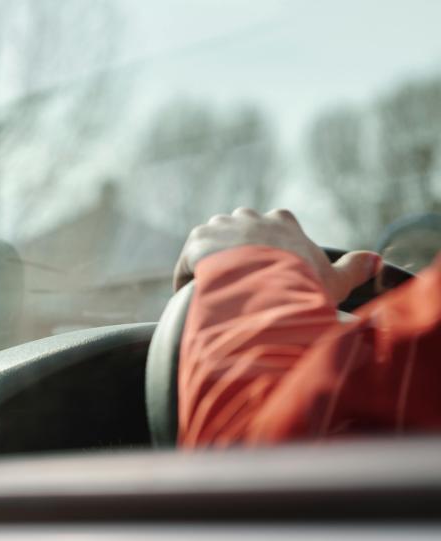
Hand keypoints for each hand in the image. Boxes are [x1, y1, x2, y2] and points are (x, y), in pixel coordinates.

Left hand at [174, 207, 380, 304]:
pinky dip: (189, 279)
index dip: (269, 252)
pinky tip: (193, 300)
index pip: (273, 227)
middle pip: (239, 233)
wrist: (266, 285)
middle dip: (237, 255)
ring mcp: (221, 225)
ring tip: (213, 295)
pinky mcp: (196, 240)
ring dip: (210, 265)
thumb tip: (375, 260)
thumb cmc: (304, 284)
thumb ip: (354, 268)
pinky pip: (189, 260)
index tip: (267, 274)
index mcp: (282, 221)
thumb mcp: (335, 280)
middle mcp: (250, 216)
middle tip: (237, 286)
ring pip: (211, 244)